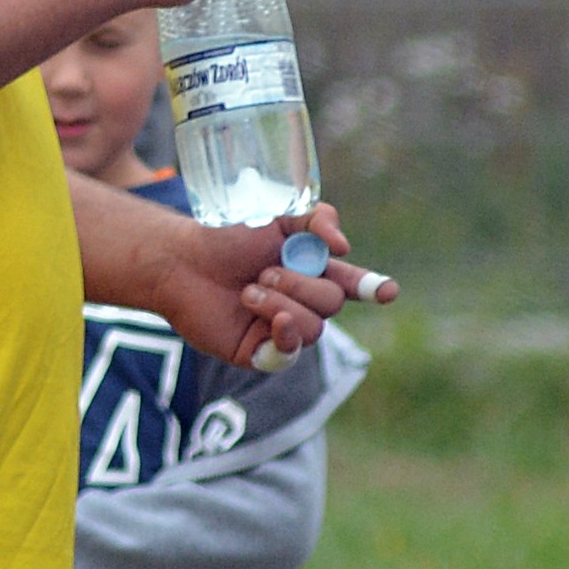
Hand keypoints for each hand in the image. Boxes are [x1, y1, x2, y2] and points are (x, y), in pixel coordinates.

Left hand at [104, 201, 384, 369]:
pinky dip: (283, 332)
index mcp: (313, 269)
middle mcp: (303, 301)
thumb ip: (315, 219)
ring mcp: (283, 328)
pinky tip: (263, 315)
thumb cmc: (226, 235)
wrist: (180, 260)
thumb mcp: (275, 215)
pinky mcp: (261, 352)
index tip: (388, 291)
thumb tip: (344, 248)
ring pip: (315, 328)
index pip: (354, 283)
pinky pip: (290, 352)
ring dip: (282, 304)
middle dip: (301, 285)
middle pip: (333, 302)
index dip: (374, 288)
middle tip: (262, 272)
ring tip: (247, 290)